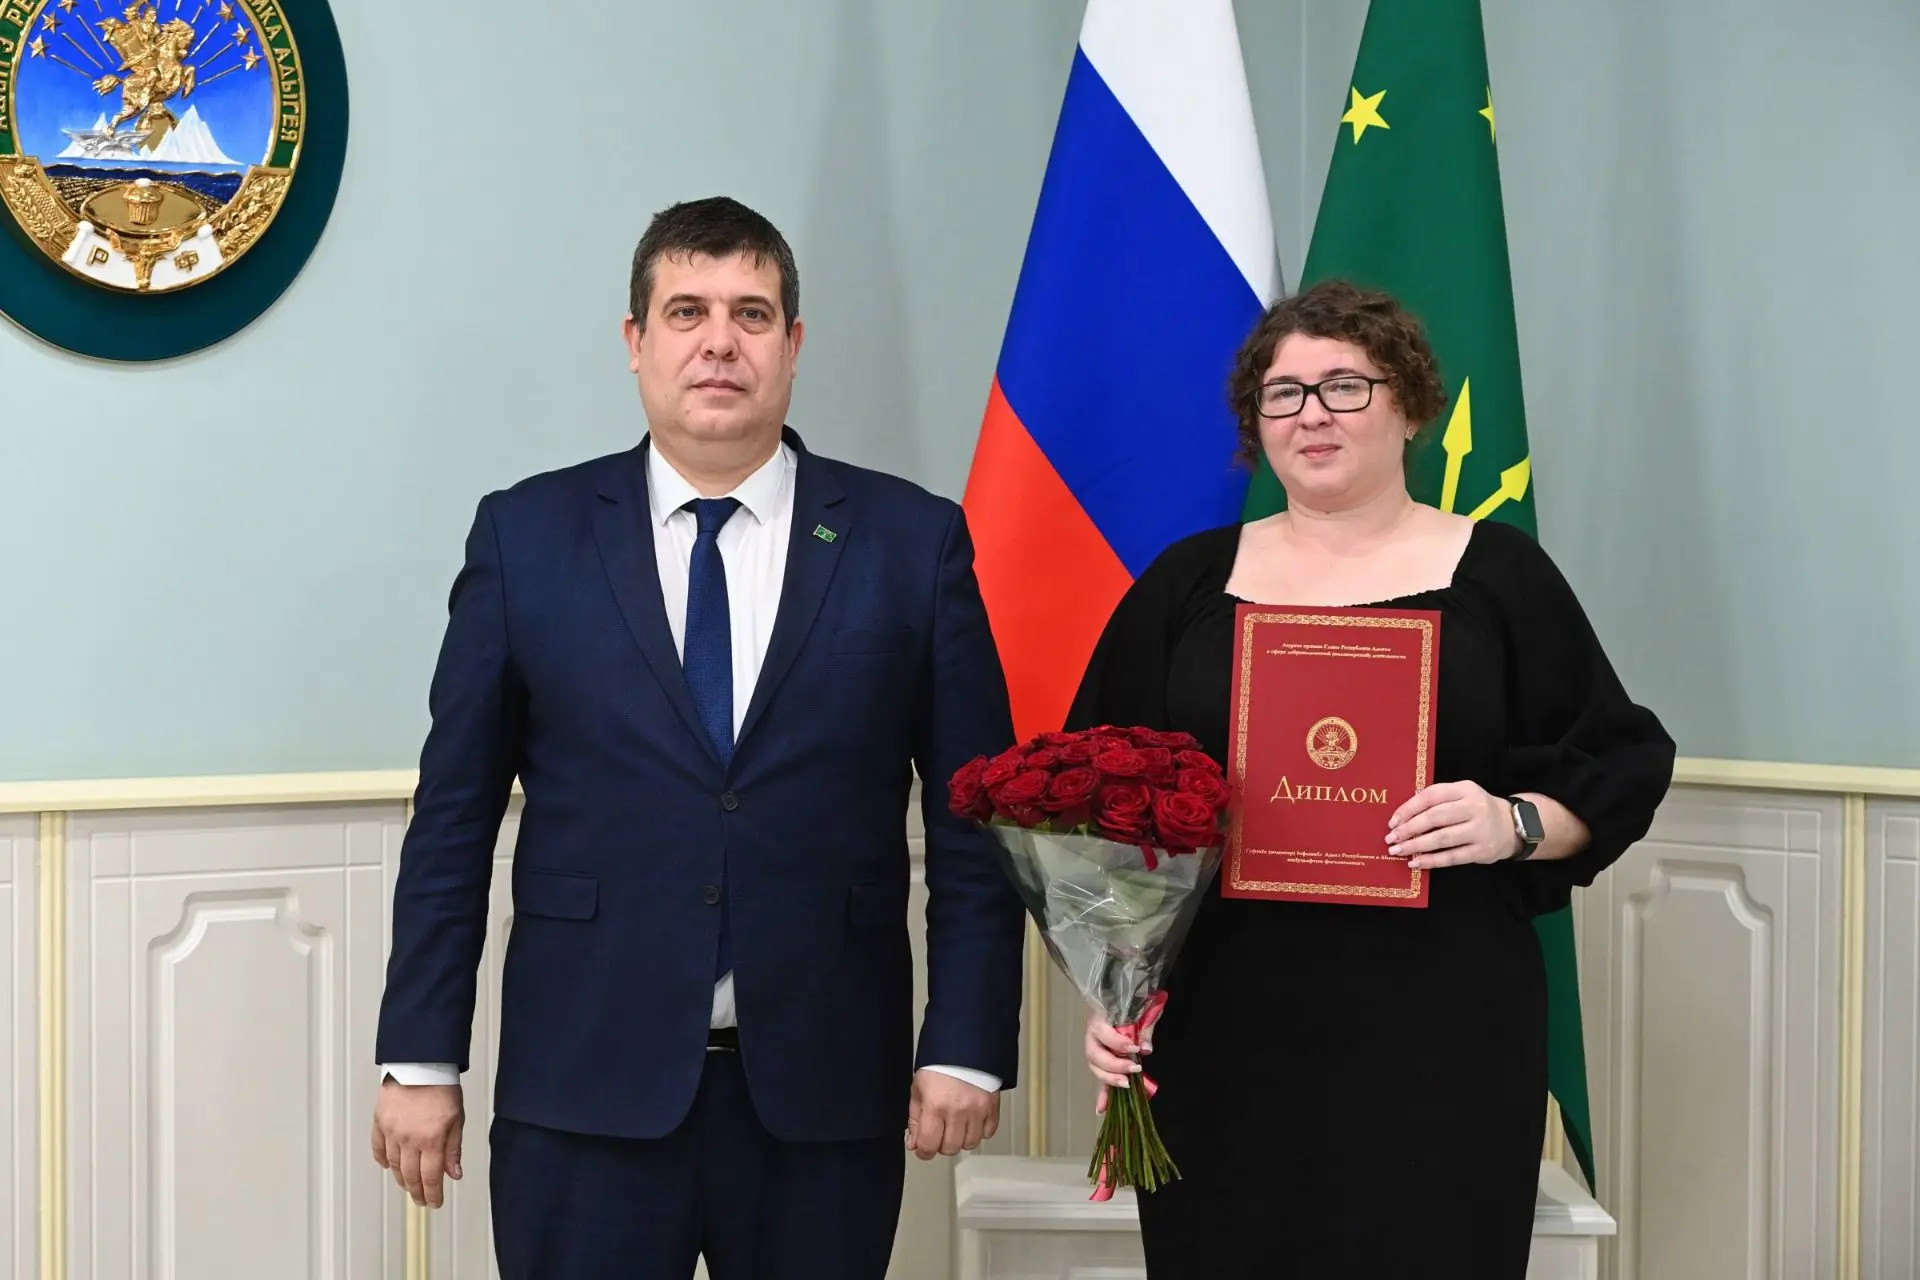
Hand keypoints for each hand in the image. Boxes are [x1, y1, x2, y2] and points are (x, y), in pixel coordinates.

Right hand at [371, 1079, 463, 1207]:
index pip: (431, 1177)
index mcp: (431, 1140)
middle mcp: (409, 1140)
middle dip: (417, 1192)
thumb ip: (453, 1149)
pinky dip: (383, 1160)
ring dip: (402, 1179)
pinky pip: (378, 1148)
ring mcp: (392, 1132)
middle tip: (421, 1200)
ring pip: (395, 1165)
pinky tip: (388, 1167)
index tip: (434, 1203)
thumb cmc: (441, 1088)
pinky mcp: (380, 1123)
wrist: (420, 1064)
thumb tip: (454, 1174)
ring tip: (408, 1186)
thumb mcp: (457, 1119)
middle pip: (411, 1176)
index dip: (433, 1194)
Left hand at [906, 1069, 998, 1160]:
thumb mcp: (918, 1089)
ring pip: (970, 1144)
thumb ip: (915, 1120)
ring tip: (956, 1125)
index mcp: (935, 1105)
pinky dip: (979, 1131)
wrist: (964, 1045)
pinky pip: (988, 1133)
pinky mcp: (992, 1106)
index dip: (923, 1151)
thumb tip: (914, 1143)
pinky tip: (971, 1120)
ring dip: (961, 1139)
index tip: (923, 1148)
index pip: (928, 1145)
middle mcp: (958, 1110)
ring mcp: (977, 1109)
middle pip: (950, 1148)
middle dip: (942, 1144)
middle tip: (939, 1132)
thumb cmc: (940, 1065)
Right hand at [1084, 1007, 1145, 1109]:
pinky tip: (1102, 1109)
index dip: (1117, 1043)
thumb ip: (1144, 1028)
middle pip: (1095, 1055)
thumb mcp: (1144, 1008)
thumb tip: (1146, 1048)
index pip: (1103, 1033)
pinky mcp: (1103, 1060)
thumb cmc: (1135, 1000)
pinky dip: (1102, 1094)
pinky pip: (1100, 1077)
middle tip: (1134, 1069)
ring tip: (1125, 1085)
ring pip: (1096, 1068)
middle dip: (1113, 1065)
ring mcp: (1096, 1048)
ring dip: (1109, 1079)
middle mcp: (1093, 1034)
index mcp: (1100, 1017)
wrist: (1127, 994)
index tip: (1135, 1049)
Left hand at [1386, 780, 1519, 869]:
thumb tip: (1402, 815)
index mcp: (1465, 789)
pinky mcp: (1483, 850)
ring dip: (1416, 846)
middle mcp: (1474, 807)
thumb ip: (1437, 799)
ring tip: (1398, 851)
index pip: (1431, 796)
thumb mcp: (1461, 795)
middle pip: (1435, 817)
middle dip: (1409, 828)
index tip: (1392, 821)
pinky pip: (1452, 857)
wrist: (1512, 825)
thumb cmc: (1476, 809)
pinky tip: (1416, 862)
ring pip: (1442, 838)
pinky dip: (1432, 861)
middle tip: (1391, 838)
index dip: (1408, 808)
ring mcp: (1480, 830)